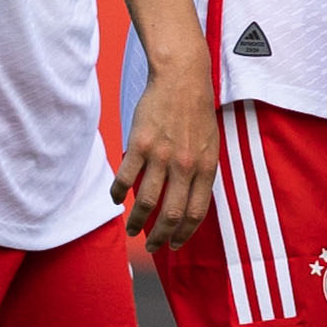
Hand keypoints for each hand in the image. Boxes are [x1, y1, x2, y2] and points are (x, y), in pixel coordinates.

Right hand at [114, 66, 220, 249]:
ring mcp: (162, 155)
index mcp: (205, 168)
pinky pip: (126, 178)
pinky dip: (118, 194)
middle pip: (171, 214)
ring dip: (137, 221)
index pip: (195, 213)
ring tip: (132, 230)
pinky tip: (116, 199)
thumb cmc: (197, 113)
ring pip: (147, 201)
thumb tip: (189, 203)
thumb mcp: (210, 146)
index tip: (175, 244)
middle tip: (152, 246)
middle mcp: (185, 166)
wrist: (182, 79)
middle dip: (160, 237)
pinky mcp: (140, 144)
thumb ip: (201, 175)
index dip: (184, 234)